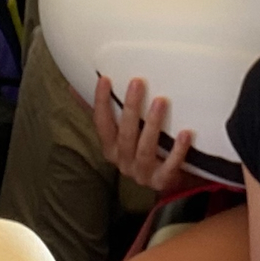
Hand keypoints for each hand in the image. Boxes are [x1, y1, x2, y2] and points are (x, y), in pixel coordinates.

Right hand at [94, 73, 194, 193]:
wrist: (165, 180)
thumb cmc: (140, 149)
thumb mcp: (119, 132)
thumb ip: (102, 113)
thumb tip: (74, 88)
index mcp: (110, 148)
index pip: (101, 124)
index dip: (101, 102)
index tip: (105, 79)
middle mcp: (123, 162)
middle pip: (125, 134)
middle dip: (131, 108)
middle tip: (137, 82)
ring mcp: (142, 173)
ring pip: (146, 149)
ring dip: (153, 124)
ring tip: (161, 101)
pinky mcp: (162, 181)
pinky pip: (170, 166)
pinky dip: (177, 150)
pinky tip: (185, 133)